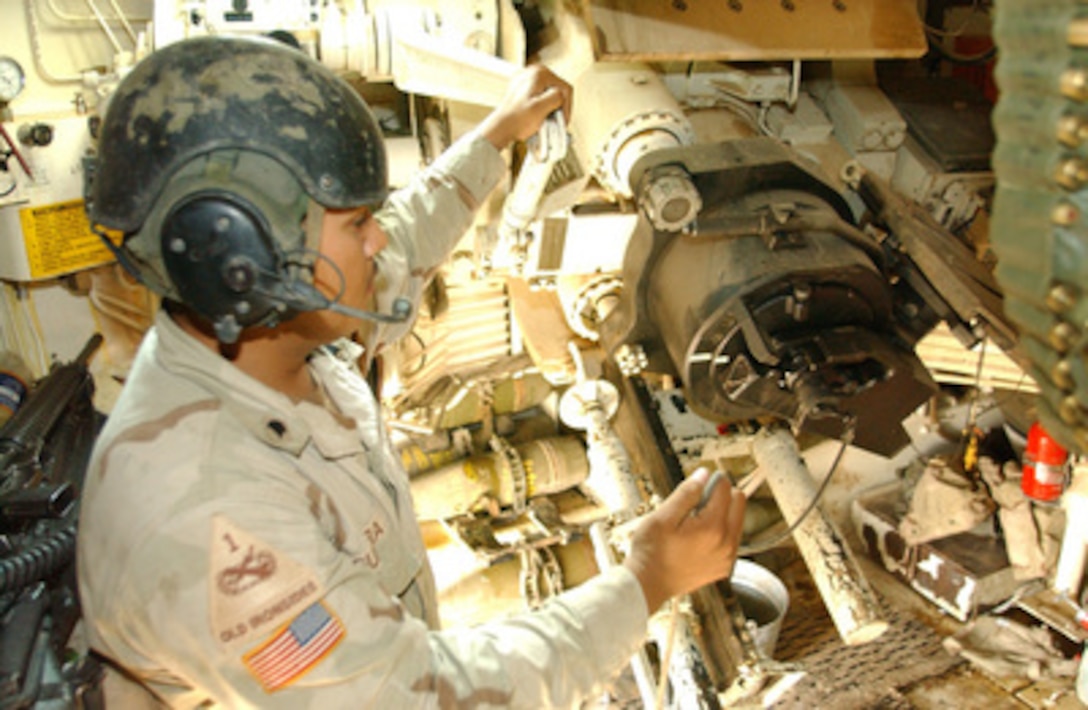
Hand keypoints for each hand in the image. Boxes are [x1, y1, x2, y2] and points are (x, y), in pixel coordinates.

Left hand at [478, 64, 572, 150]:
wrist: (500, 129)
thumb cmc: (516, 121)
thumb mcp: (541, 108)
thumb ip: (557, 97)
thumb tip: (562, 95)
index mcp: (538, 73)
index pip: (565, 88)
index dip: (567, 106)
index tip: (563, 120)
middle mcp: (532, 72)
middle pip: (558, 89)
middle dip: (559, 106)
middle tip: (557, 121)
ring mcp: (526, 80)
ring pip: (549, 93)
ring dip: (552, 107)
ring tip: (547, 120)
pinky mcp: (523, 89)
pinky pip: (540, 96)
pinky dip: (543, 106)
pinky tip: (539, 116)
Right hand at [622, 468, 746, 613]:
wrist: (648, 584)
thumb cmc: (651, 550)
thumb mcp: (663, 516)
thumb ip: (687, 493)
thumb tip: (705, 474)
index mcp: (713, 527)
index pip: (726, 489)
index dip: (711, 481)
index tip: (696, 486)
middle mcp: (727, 543)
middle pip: (739, 502)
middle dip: (721, 495)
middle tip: (696, 503)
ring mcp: (727, 557)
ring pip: (737, 521)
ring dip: (722, 514)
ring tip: (694, 522)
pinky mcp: (724, 567)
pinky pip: (731, 540)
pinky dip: (720, 532)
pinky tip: (698, 538)